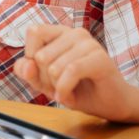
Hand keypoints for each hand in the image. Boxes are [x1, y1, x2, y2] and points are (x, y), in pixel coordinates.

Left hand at [13, 25, 138, 121]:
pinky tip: (70, 98)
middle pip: (40, 55)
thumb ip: (27, 71)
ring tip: (67, 92)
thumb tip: (28, 63)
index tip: (44, 72)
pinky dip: (65, 90)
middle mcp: (75, 33)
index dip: (31, 57)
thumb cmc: (78, 90)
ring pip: (54, 67)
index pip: (34, 32)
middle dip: (45, 79)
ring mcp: (90, 44)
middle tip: (59, 86)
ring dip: (57, 88)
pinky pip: (71, 71)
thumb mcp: (44, 82)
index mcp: (61, 33)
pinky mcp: (100, 58)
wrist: (110, 105)